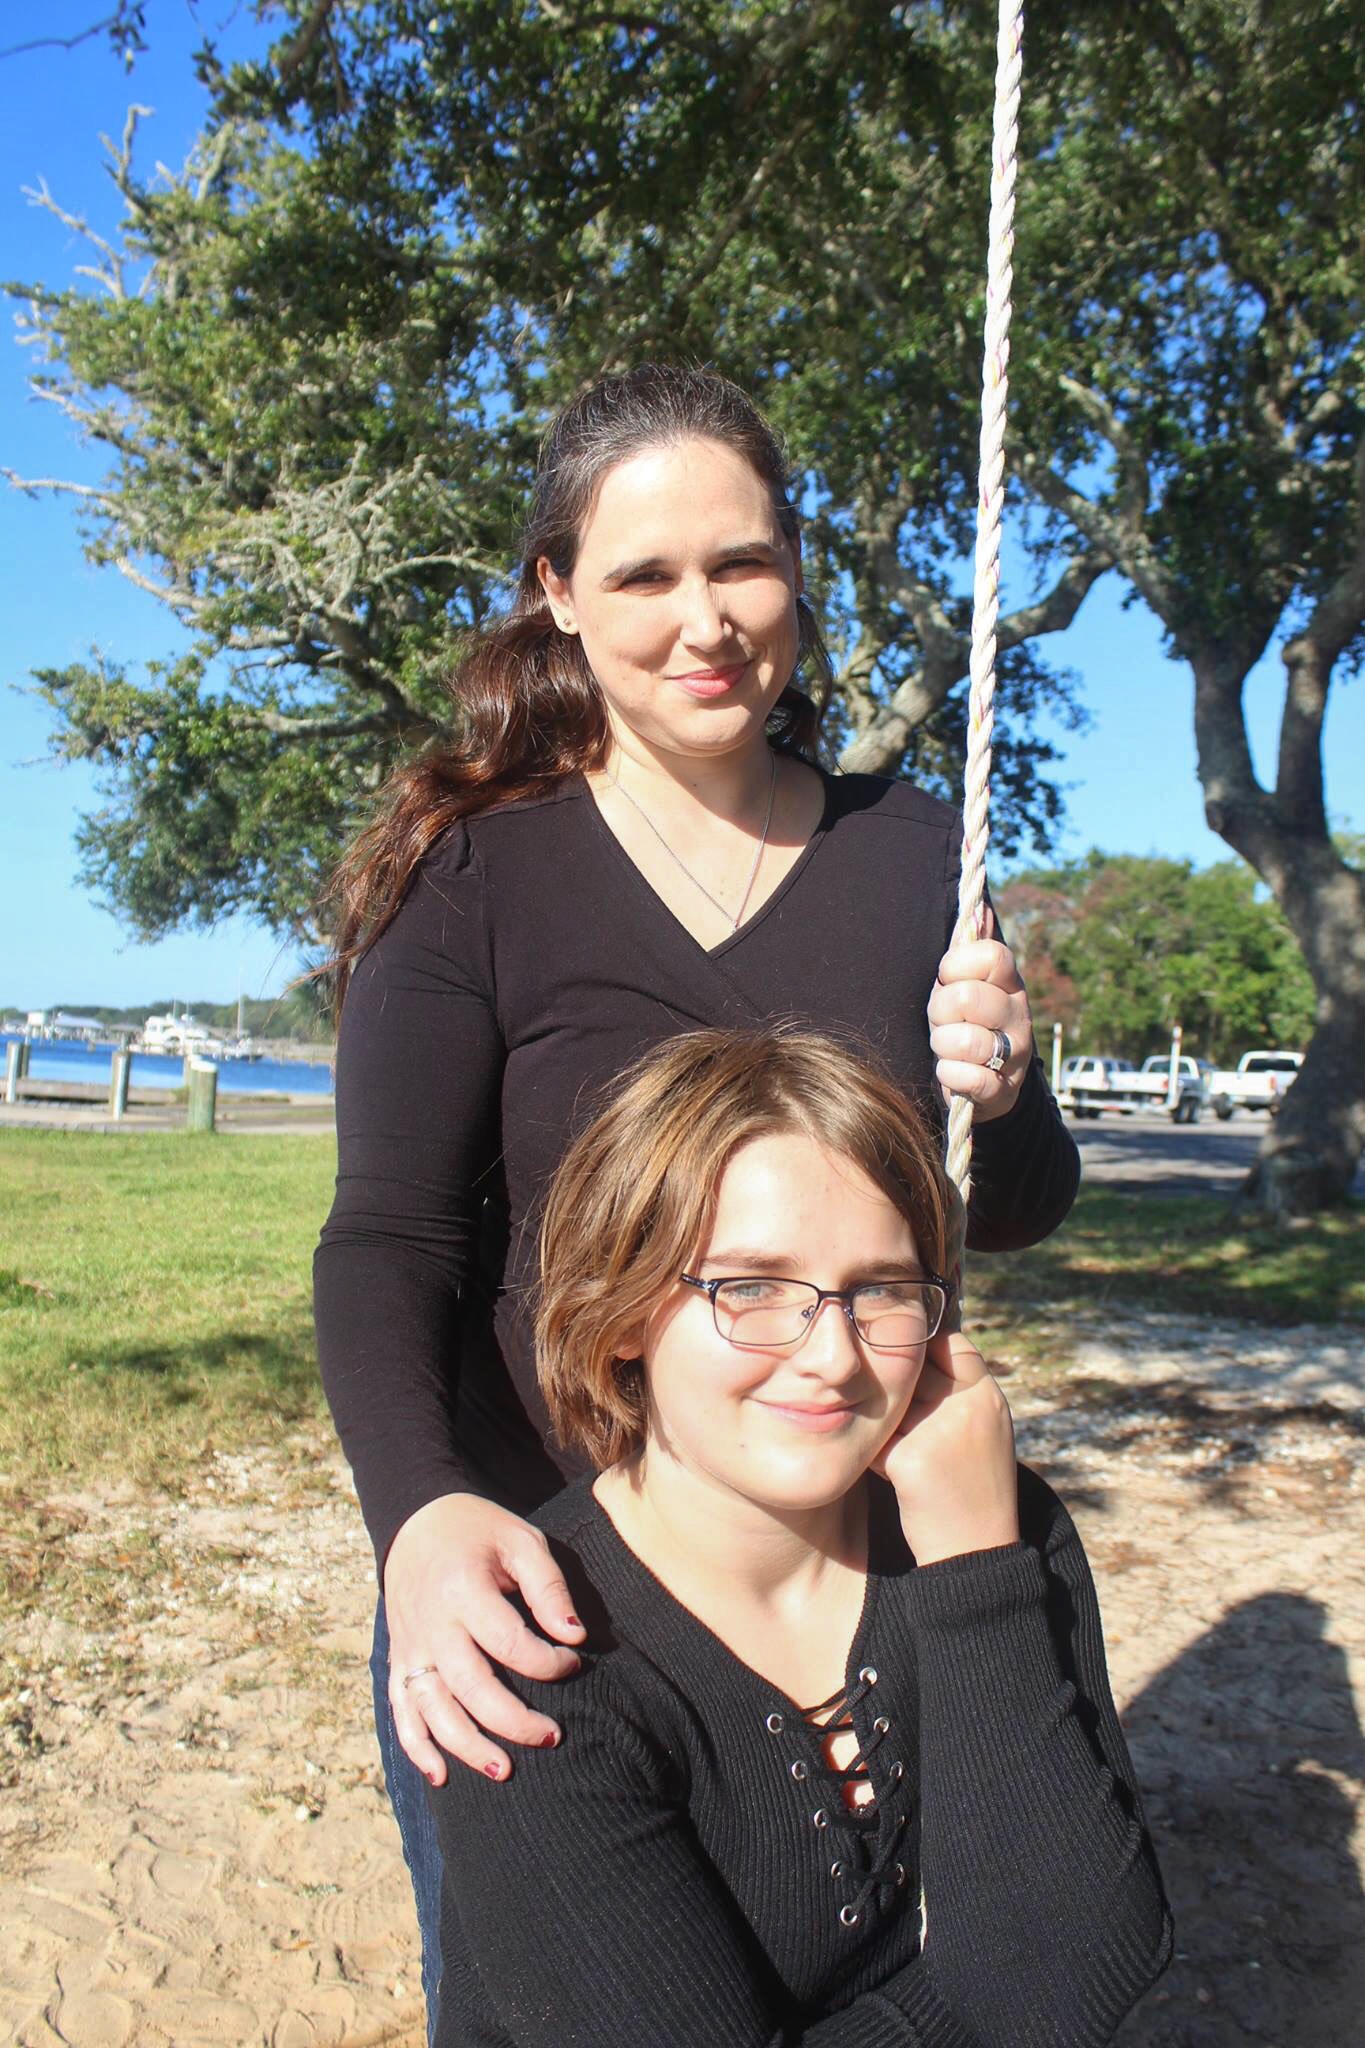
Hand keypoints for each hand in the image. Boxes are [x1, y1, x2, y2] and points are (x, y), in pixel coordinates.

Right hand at [383, 1492, 586, 1784]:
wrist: (416, 1521)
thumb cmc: (480, 1531)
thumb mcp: (521, 1540)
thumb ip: (549, 1587)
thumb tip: (574, 1636)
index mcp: (462, 1590)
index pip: (508, 1643)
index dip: (547, 1662)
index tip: (573, 1661)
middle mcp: (431, 1625)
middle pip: (469, 1687)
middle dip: (513, 1720)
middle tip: (553, 1737)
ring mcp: (410, 1647)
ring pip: (432, 1710)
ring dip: (466, 1746)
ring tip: (505, 1770)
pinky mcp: (398, 1660)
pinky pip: (400, 1711)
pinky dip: (417, 1747)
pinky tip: (441, 1775)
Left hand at [872, 1330, 1019, 1566]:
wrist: (976, 1551)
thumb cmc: (975, 1486)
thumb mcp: (984, 1427)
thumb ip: (957, 1390)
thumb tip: (913, 1346)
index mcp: (987, 1396)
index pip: (950, 1342)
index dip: (925, 1351)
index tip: (911, 1367)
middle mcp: (967, 1406)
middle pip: (912, 1372)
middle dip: (901, 1394)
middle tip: (908, 1425)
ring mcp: (939, 1430)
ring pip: (889, 1404)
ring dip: (886, 1425)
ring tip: (905, 1453)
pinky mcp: (910, 1458)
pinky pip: (875, 1440)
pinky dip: (878, 1458)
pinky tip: (896, 1477)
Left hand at [927, 909, 1032, 1120]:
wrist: (983, 1084)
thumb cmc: (964, 1024)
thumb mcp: (963, 985)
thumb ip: (968, 951)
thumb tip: (979, 907)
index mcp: (1009, 983)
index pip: (992, 955)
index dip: (959, 964)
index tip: (947, 978)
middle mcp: (1019, 1015)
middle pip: (969, 997)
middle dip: (940, 1010)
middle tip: (942, 1020)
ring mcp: (1017, 1054)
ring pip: (968, 1040)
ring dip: (943, 1045)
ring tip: (946, 1048)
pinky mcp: (1004, 1090)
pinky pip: (972, 1079)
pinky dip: (951, 1075)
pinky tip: (950, 1072)